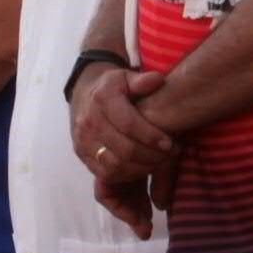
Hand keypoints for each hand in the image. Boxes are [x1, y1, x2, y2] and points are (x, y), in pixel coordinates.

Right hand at [70, 67, 174, 184]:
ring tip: (159, 162)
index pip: (129, 124)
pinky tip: (143, 167)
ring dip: (142, 168)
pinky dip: (127, 175)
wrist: (84, 95)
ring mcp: (83, 141)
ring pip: (115, 166)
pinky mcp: (82, 156)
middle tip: (170, 154)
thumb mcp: (126, 77)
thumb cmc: (114, 87)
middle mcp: (89, 122)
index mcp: (102, 100)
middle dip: (151, 156)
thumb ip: (142, 80)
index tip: (170, 143)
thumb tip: (157, 80)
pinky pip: (106, 174)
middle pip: (124, 149)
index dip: (151, 137)